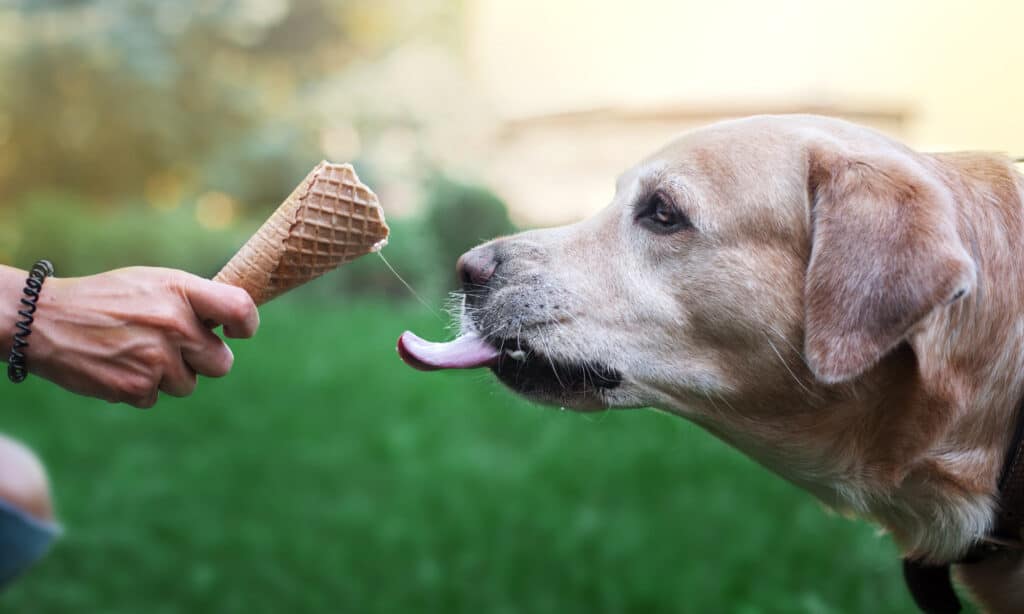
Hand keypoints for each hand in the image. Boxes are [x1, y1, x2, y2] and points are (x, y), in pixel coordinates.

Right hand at [6, 266, 258, 407]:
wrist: (45, 321)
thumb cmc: (109, 299)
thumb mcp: (154, 282)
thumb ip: (194, 299)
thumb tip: (236, 320)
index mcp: (181, 291)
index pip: (241, 309)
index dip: (246, 326)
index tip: (236, 332)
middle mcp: (175, 324)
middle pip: (221, 363)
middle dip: (202, 360)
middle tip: (174, 347)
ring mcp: (157, 359)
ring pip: (188, 384)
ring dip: (168, 375)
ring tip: (136, 351)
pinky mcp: (136, 388)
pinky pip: (156, 398)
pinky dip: (140, 388)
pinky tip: (118, 365)